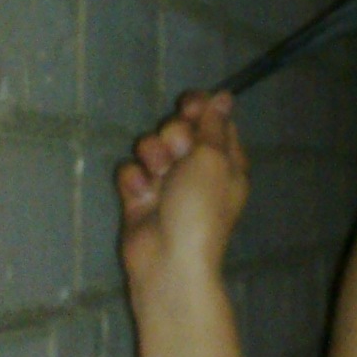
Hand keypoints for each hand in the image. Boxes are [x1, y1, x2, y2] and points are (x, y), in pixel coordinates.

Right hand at [117, 91, 249, 296]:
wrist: (169, 261)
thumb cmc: (200, 207)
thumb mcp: (213, 159)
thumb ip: (213, 124)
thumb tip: (224, 95)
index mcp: (225, 160)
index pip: (213, 120)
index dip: (199, 109)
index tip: (188, 108)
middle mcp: (197, 169)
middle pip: (179, 129)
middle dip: (172, 136)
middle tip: (177, 154)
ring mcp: (167, 183)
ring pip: (151, 147)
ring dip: (152, 157)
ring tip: (157, 177)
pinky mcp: (140, 198)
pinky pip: (132, 172)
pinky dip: (134, 181)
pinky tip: (140, 196)